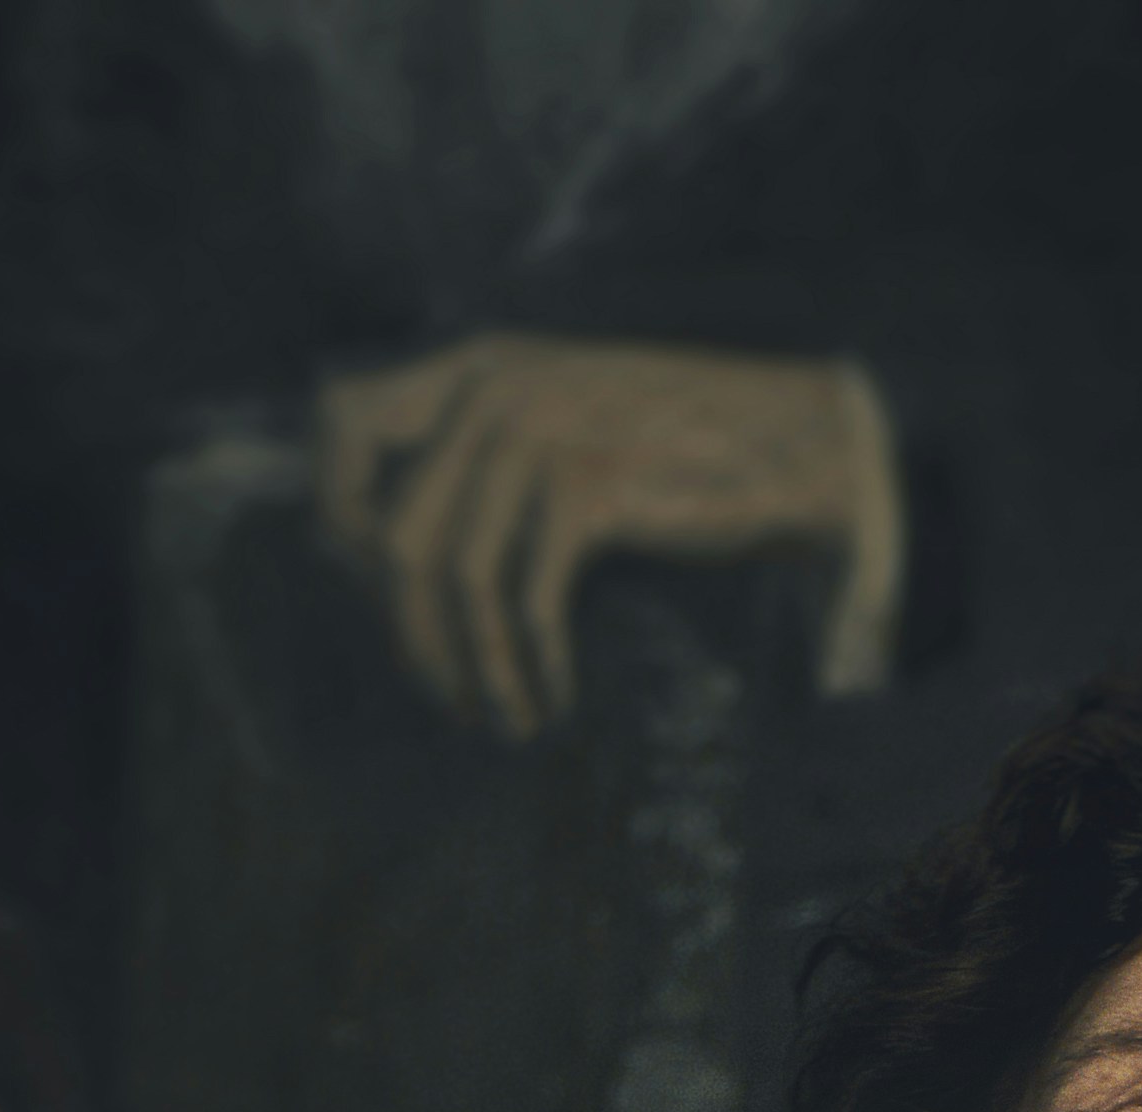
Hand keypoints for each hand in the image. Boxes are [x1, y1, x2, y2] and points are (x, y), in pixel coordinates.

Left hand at [309, 335, 902, 738]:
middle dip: (407, 631)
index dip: (337, 514)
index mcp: (479, 366)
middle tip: (444, 689)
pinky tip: (550, 701)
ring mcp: (539, 432)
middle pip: (389, 530)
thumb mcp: (565, 427)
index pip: (342, 419)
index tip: (376, 589)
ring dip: (467, 667)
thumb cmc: (686, 452)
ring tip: (497, 715)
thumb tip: (393, 561)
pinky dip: (529, 667)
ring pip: (449, 577)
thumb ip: (485, 465)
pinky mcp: (588, 487)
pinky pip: (523, 600)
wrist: (804, 447)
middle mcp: (495, 388)